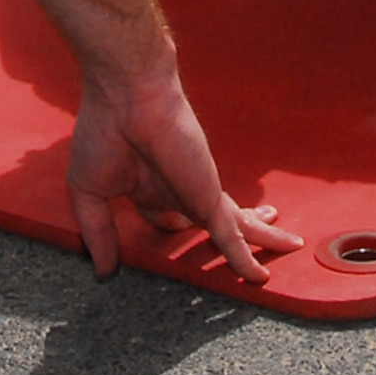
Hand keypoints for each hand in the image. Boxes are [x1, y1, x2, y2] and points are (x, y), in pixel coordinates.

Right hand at [66, 71, 303, 281]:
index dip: (168, 232)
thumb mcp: (88, 192)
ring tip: (286, 249)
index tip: (169, 247)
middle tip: (245, 254)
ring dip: (260, 241)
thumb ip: (98, 233)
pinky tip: (260, 277)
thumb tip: (104, 272)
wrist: (128, 97)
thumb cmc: (103, 131)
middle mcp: (179, 191)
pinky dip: (245, 260)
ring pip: (236, 229)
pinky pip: (232, 238)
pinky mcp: (209, 200)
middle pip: (210, 224)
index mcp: (148, 187)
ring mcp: (198, 195)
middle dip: (228, 238)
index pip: (164, 219)